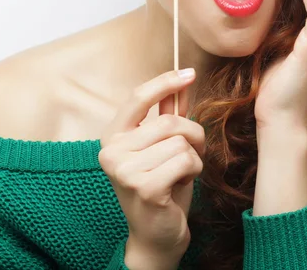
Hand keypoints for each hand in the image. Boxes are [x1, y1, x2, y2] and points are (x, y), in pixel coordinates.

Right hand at [98, 68, 204, 261]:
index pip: (138, 97)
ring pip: (180, 141)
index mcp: (113, 136)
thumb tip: (182, 80)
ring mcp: (124, 170)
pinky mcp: (143, 187)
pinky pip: (186, 160)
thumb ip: (168, 113)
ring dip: (193, 156)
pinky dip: (194, 170)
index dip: (165, 81)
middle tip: (192, 150)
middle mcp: (112, 151)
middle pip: (169, 121)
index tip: (189, 73)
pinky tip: (181, 183)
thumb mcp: (162, 145)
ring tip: (181, 172)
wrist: (156, 234)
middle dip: (192, 134)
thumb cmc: (160, 184)